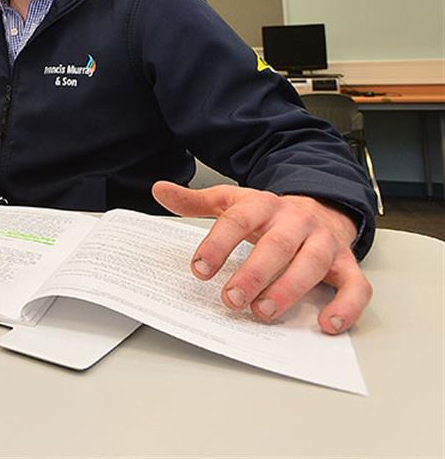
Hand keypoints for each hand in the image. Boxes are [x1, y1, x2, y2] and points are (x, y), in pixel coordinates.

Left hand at [152, 181, 370, 333]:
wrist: (321, 209)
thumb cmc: (270, 216)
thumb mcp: (233, 202)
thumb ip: (196, 202)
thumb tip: (159, 190)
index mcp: (265, 205)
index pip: (239, 220)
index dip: (218, 243)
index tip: (199, 269)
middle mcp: (297, 222)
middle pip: (276, 245)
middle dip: (253, 273)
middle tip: (230, 299)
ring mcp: (325, 243)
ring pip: (312, 264)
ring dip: (288, 290)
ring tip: (263, 312)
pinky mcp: (348, 265)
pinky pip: (356, 287)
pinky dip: (346, 306)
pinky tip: (326, 324)